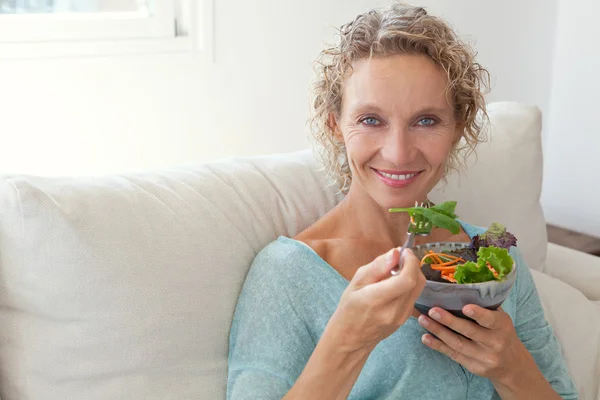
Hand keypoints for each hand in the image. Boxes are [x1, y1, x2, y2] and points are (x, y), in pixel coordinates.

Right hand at [327, 248, 425, 353]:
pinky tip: (395, 284)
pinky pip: (413, 296)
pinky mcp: (405, 319)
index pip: (407, 279)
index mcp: (377, 299)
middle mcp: (394, 310)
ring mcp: (402, 317)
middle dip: (412, 265)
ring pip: (418, 289)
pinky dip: (409, 285)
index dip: (410, 262)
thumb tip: (395, 252)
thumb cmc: (349, 308)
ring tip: (395, 271)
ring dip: (412, 274)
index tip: (404, 252)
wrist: (351, 338)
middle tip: (399, 258)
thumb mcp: (355, 283)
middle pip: (417, 282)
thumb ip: (377, 267)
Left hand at [417, 305, 541, 387]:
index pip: (491, 320)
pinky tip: (425, 337)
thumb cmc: (501, 333)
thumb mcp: (500, 319)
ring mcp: (484, 357)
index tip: (465, 307)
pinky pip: (453, 354)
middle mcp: (494, 343)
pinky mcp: (473, 366)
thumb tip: (460, 286)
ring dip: (438, 331)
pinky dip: (438, 346)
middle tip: (432, 310)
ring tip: (423, 320)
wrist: (511, 365)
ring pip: (458, 344)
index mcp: (502, 326)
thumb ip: (485, 306)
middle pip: (469, 332)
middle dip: (449, 321)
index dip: (478, 314)